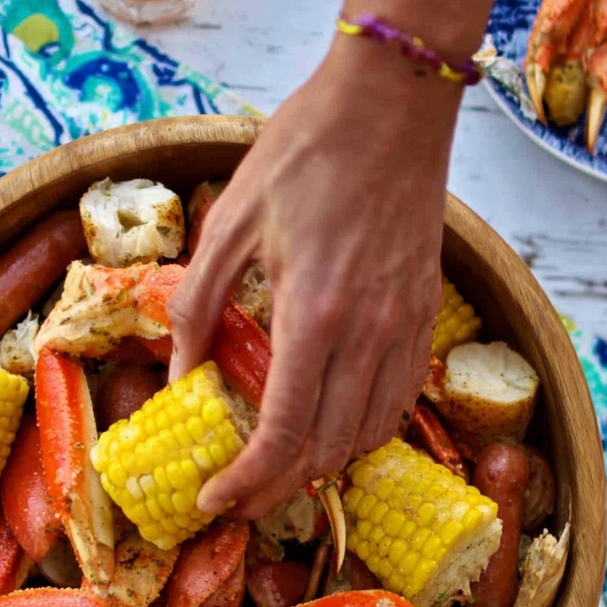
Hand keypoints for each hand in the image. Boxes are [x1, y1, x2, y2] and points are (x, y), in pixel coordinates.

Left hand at [168, 38, 461, 517]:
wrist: (394, 106)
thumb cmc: (306, 152)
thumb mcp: (230, 223)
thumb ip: (200, 308)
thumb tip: (180, 380)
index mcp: (313, 313)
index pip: (282, 432)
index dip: (246, 482)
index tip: (215, 501)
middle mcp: (368, 336)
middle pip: (324, 452)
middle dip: (275, 490)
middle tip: (239, 499)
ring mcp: (405, 332)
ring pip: (366, 438)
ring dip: (319, 467)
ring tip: (278, 472)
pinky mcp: (425, 322)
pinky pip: (397, 406)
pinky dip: (361, 435)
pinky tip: (330, 431)